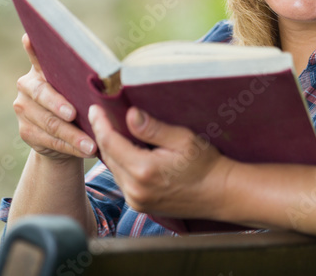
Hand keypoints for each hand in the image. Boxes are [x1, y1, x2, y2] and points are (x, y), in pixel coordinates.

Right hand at [13, 34, 96, 160]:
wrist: (61, 138)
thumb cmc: (78, 103)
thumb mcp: (80, 89)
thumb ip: (84, 80)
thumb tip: (112, 77)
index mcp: (42, 70)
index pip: (37, 56)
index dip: (32, 48)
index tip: (30, 38)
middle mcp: (27, 86)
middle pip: (42, 94)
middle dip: (58, 105)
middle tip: (73, 114)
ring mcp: (24, 110)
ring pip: (49, 123)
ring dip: (72, 135)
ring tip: (91, 144)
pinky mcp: (25, 132)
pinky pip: (50, 141)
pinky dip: (70, 147)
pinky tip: (86, 151)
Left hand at [88, 105, 233, 218]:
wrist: (219, 193)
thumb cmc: (205, 164)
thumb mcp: (183, 139)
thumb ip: (153, 128)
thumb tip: (129, 114)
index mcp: (144, 170)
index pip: (110, 142)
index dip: (100, 124)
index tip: (95, 109)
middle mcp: (135, 189)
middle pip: (107, 156)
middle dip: (102, 134)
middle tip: (99, 115)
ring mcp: (136, 200)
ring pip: (112, 169)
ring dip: (110, 149)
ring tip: (110, 130)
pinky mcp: (139, 205)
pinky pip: (121, 180)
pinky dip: (119, 163)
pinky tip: (124, 151)